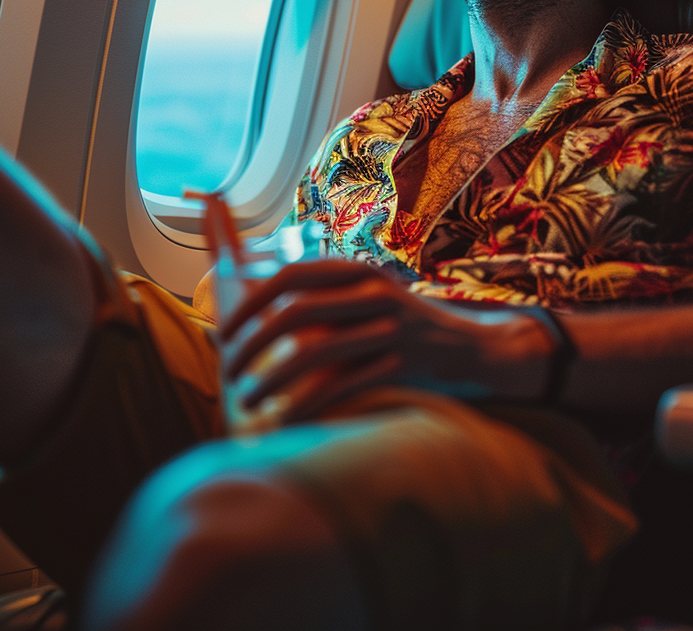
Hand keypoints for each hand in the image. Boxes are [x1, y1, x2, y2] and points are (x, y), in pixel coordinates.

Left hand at [219, 260, 555, 422]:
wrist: (468, 348)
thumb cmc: (399, 324)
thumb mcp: (364, 295)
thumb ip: (318, 293)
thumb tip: (250, 286)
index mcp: (358, 271)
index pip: (293, 275)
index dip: (252, 300)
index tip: (225, 328)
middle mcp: (374, 293)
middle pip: (297, 311)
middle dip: (253, 343)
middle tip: (229, 371)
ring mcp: (390, 329)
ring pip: (316, 352)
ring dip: (273, 379)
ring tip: (248, 401)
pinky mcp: (401, 365)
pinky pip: (343, 388)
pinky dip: (307, 405)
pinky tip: (285, 421)